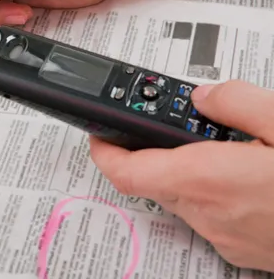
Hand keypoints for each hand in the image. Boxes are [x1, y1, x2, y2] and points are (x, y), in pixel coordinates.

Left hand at [89, 79, 273, 272]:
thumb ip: (237, 100)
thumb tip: (205, 97)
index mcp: (207, 178)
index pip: (126, 171)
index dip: (104, 150)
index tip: (100, 131)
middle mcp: (206, 213)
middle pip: (153, 179)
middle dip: (157, 150)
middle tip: (182, 124)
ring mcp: (222, 235)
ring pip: (181, 195)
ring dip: (188, 169)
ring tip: (226, 146)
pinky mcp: (238, 248)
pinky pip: (208, 213)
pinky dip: (211, 189)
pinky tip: (246, 174)